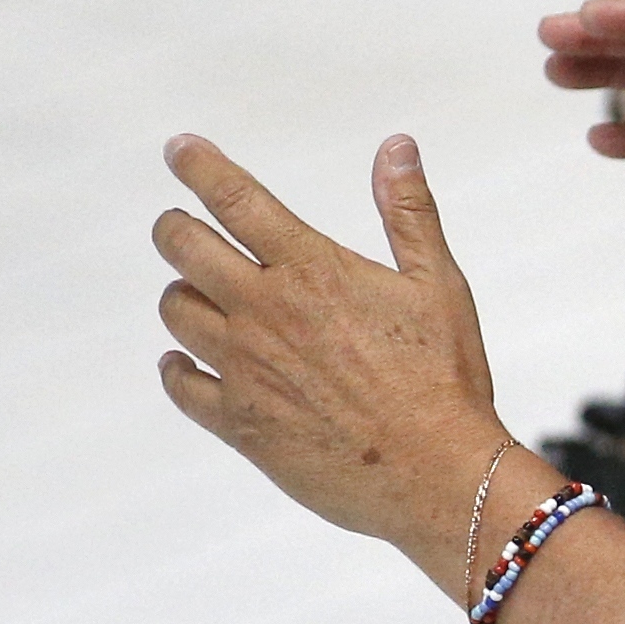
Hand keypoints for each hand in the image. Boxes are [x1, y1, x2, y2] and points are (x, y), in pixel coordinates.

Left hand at [154, 135, 513, 581]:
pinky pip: (180, 382)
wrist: (439, 477)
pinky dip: (177, 367)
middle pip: (182, 245)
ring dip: (184, 295)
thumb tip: (397, 147)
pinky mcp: (240, 422)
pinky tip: (186, 362)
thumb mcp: (439, 287)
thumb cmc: (448, 381)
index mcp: (312, 270)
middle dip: (176, 228)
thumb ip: (410, 214)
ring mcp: (246, 367)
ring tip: (205, 301)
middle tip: (184, 230)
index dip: (198, 165)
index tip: (179, 150)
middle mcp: (266, 311)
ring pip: (176, 309)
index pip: (233, 197)